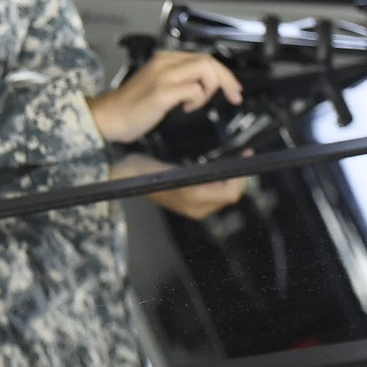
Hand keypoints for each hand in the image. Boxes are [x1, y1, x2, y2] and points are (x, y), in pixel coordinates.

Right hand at [87, 50, 243, 143]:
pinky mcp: (161, 92)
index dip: (224, 73)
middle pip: (208, 61)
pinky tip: (186, 109)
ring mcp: (163, 76)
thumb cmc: (132, 106)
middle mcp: (164, 63)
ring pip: (205, 70)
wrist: (109, 117)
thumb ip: (179, 79)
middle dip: (227, 80)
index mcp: (164, 59)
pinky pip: (194, 90)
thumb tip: (207, 84)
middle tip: (234, 96)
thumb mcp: (159, 84)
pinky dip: (197, 101)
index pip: (203, 58)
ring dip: (211, 88)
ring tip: (198, 102)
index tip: (233, 89)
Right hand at [111, 151, 251, 220]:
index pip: (231, 194)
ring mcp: (194, 208)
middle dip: (238, 177)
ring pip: (224, 194)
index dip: (240, 178)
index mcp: (194, 201)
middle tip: (242, 156)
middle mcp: (197, 209)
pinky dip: (220, 181)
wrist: (122, 176)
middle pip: (230, 195)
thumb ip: (200, 176)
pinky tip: (217, 169)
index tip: (243, 159)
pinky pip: (214, 193)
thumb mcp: (173, 172)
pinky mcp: (189, 203)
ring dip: (230, 178)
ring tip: (233, 160)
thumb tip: (229, 174)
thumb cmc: (144, 171)